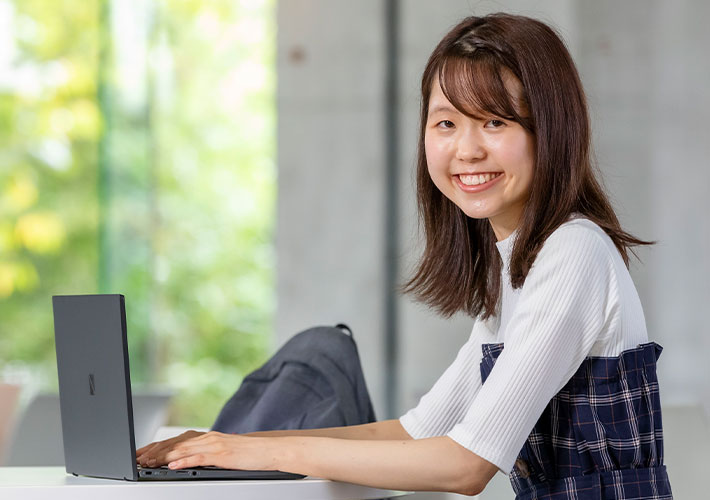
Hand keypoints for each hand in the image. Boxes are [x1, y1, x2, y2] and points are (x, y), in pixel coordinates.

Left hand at [141, 430, 282, 471]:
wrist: (267, 450)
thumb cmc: (247, 455)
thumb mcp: (221, 453)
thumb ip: (204, 454)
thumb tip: (184, 461)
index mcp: (206, 437)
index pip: (175, 441)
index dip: (156, 447)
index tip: (140, 454)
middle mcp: (207, 437)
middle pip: (175, 444)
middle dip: (154, 451)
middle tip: (137, 459)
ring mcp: (214, 444)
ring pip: (183, 449)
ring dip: (163, 457)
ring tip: (147, 463)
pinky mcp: (222, 453)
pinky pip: (199, 457)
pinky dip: (184, 460)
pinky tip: (172, 465)